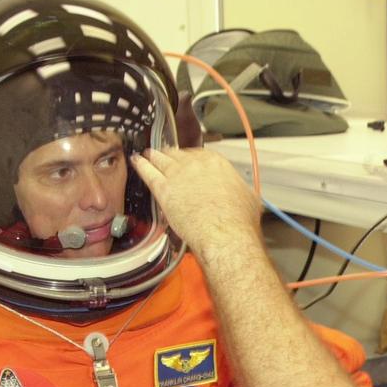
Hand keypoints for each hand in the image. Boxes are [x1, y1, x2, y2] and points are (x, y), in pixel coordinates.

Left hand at [132, 148, 263, 257]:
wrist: (224, 233)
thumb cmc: (238, 220)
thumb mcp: (249, 198)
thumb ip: (241, 191)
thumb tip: (244, 195)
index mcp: (216, 163)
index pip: (199, 155)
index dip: (191, 158)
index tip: (189, 161)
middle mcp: (195, 164)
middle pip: (178, 155)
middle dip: (171, 154)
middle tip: (166, 155)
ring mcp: (177, 175)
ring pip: (161, 159)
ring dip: (154, 155)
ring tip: (148, 153)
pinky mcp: (164, 190)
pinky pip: (148, 173)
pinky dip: (141, 166)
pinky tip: (137, 161)